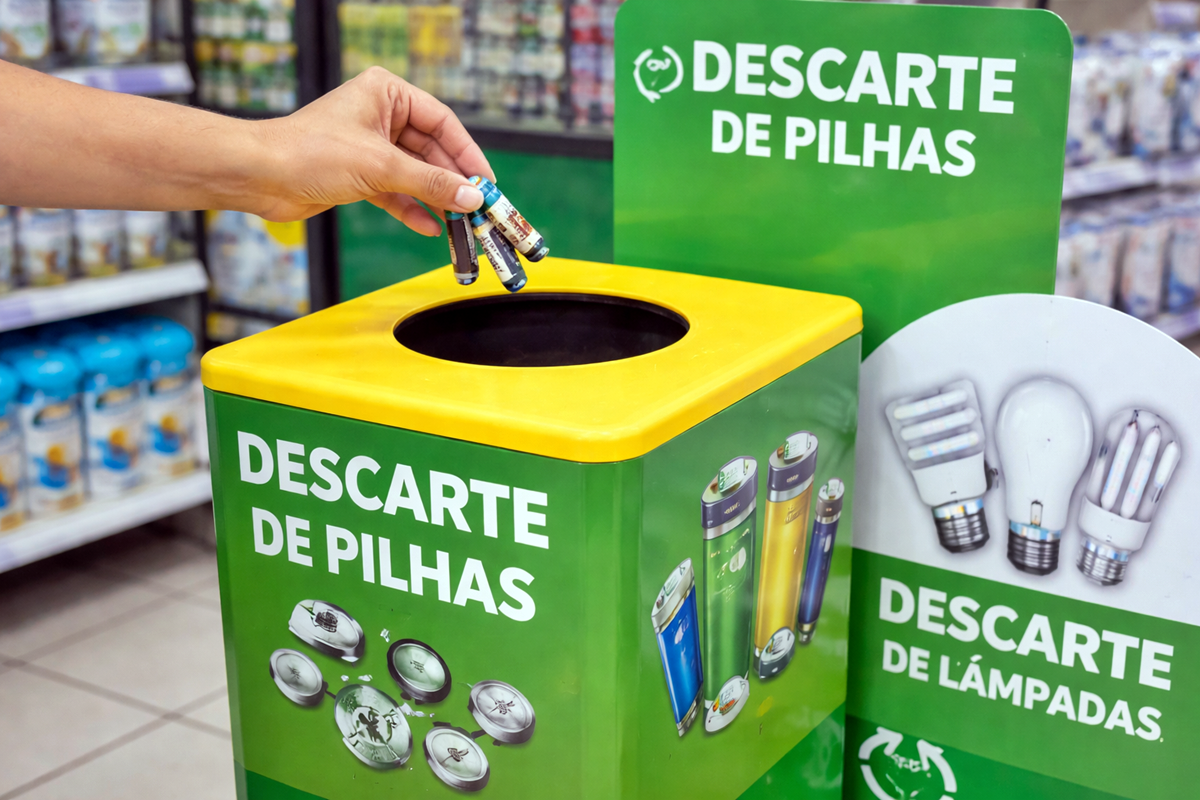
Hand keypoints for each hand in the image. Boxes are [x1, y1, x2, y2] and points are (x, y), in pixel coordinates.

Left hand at [254, 67, 493, 234]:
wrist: (260, 176)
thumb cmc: (310, 152)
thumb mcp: (381, 166)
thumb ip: (431, 182)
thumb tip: (471, 197)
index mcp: (386, 93)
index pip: (442, 122)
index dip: (467, 153)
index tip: (486, 182)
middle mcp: (380, 115)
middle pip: (431, 151)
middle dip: (453, 181)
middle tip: (479, 207)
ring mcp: (370, 146)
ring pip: (415, 173)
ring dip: (436, 199)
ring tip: (461, 222)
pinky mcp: (359, 174)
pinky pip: (396, 191)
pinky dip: (412, 208)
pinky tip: (431, 227)